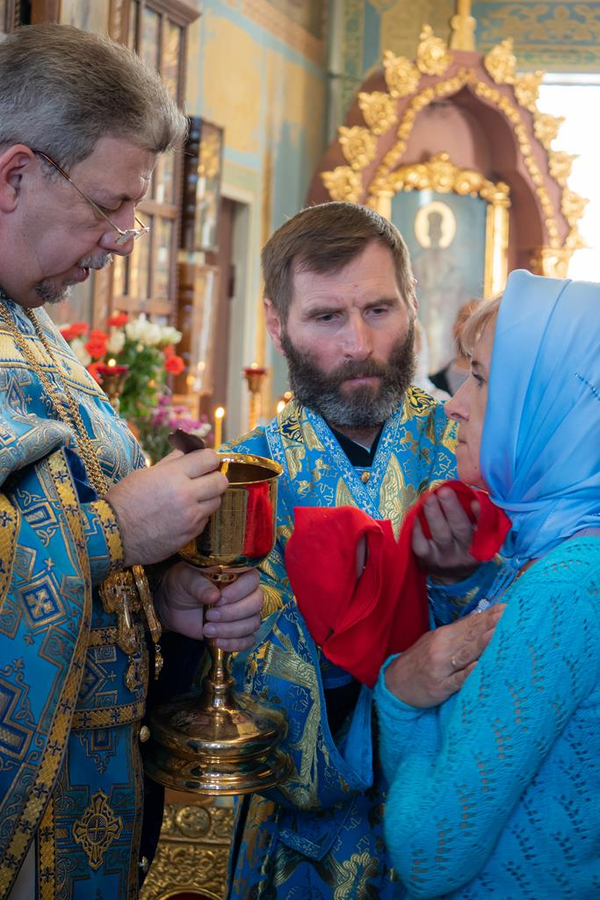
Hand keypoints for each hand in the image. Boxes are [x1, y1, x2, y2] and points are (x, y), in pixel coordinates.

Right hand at [106, 449, 227, 566]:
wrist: (114, 535)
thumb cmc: (125, 501)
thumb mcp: (145, 474)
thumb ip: (171, 463)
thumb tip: (187, 451)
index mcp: (173, 475)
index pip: (210, 458)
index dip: (209, 459)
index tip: (205, 462)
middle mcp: (186, 495)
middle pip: (221, 481)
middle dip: (215, 478)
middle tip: (204, 480)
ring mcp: (190, 517)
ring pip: (216, 502)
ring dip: (208, 498)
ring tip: (193, 498)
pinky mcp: (190, 534)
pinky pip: (205, 521)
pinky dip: (199, 516)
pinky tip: (183, 515)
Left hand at [155, 562, 263, 650]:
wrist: (173, 604)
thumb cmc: (182, 584)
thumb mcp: (185, 579)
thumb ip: (199, 585)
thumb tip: (215, 596)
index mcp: (237, 574)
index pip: (252, 580)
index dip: (239, 591)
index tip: (218, 599)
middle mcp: (245, 593)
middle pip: (256, 603)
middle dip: (233, 613)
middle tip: (209, 615)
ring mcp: (243, 613)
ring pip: (252, 623)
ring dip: (230, 630)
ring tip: (207, 629)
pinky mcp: (238, 632)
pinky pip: (248, 640)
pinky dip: (234, 644)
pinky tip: (216, 642)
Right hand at [384, 605, 504, 707]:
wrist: (395, 683)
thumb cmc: (420, 661)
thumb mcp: (434, 641)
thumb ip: (457, 633)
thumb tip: (480, 620)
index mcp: (443, 635)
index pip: (469, 623)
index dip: (488, 615)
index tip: (506, 606)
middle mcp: (442, 648)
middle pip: (470, 635)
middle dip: (490, 624)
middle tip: (509, 613)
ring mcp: (441, 668)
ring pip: (465, 654)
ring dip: (482, 643)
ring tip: (498, 632)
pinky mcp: (440, 687)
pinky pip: (457, 679)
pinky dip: (467, 672)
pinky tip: (479, 666)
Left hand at [412, 488, 478, 581]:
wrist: (451, 576)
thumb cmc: (464, 546)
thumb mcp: (477, 536)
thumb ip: (476, 517)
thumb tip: (470, 492)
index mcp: (480, 543)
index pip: (482, 527)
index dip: (479, 514)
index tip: (474, 501)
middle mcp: (464, 551)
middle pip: (460, 528)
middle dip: (452, 508)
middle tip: (444, 491)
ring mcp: (445, 556)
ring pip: (441, 534)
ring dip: (434, 514)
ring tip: (429, 498)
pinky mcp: (427, 559)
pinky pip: (420, 544)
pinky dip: (416, 528)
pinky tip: (413, 514)